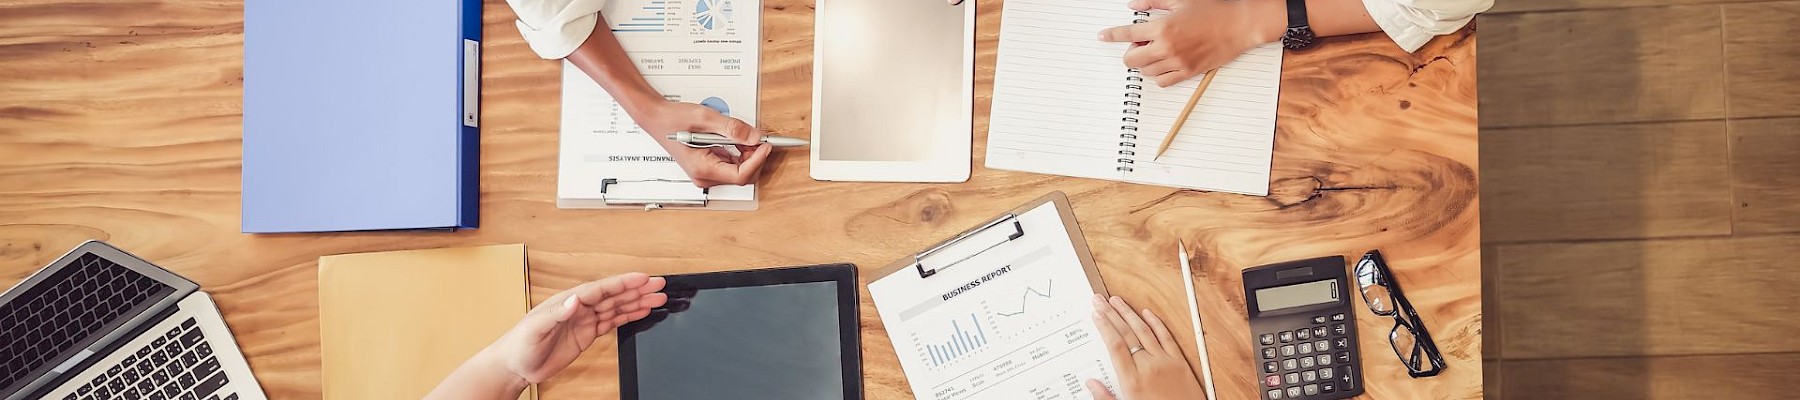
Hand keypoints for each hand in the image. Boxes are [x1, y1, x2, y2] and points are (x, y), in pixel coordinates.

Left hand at [490, 273, 668, 383]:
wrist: (516, 365)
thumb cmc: (520, 344)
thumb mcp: (536, 327)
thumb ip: (557, 313)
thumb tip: (575, 299)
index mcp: (569, 301)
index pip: (602, 288)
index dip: (623, 283)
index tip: (643, 278)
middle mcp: (579, 307)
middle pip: (614, 295)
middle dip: (637, 289)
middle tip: (659, 284)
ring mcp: (585, 320)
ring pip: (617, 307)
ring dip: (637, 301)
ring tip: (658, 297)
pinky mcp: (587, 334)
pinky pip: (612, 322)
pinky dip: (628, 316)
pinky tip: (641, 311)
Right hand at [635, 101, 774, 187]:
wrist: (657, 119)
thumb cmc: (673, 119)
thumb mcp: (705, 118)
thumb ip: (732, 128)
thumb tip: (754, 136)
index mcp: (702, 168)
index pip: (740, 175)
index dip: (757, 160)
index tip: (765, 145)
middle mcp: (704, 176)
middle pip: (742, 176)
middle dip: (754, 157)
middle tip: (758, 138)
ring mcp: (706, 174)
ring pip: (739, 172)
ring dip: (748, 155)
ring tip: (745, 136)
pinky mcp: (708, 168)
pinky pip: (731, 165)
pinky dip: (739, 153)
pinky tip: (736, 140)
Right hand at [1086, 295, 1206, 399]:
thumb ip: (1106, 397)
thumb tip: (1091, 384)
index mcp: (1133, 381)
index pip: (1115, 345)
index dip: (1104, 327)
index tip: (1096, 315)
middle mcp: (1148, 367)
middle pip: (1126, 333)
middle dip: (1111, 314)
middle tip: (1100, 300)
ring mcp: (1165, 362)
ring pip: (1144, 331)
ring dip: (1129, 313)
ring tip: (1118, 301)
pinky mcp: (1180, 362)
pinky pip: (1166, 337)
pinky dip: (1156, 323)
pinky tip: (1147, 313)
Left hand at [1097, 0, 1283, 86]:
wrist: (1240, 24)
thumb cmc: (1214, 10)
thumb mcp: (1179, 0)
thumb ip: (1152, 1)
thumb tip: (1133, 5)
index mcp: (1163, 27)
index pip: (1127, 34)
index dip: (1111, 35)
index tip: (1103, 36)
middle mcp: (1168, 47)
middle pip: (1132, 59)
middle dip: (1130, 52)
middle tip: (1139, 44)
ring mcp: (1178, 62)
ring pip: (1146, 72)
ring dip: (1144, 63)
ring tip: (1155, 52)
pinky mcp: (1189, 72)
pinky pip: (1163, 82)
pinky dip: (1158, 75)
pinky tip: (1164, 64)